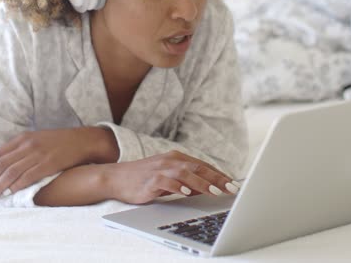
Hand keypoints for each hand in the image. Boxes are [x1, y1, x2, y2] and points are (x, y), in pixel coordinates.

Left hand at [0, 127, 114, 199]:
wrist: (83, 140)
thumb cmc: (59, 141)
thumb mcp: (37, 138)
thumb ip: (21, 147)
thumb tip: (3, 162)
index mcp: (24, 137)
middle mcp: (28, 144)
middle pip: (1, 164)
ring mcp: (38, 154)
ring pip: (11, 172)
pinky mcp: (48, 164)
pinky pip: (27, 177)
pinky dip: (15, 186)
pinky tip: (9, 193)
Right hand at [108, 150, 240, 204]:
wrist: (117, 177)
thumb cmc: (144, 178)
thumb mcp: (168, 177)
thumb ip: (186, 181)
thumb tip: (207, 188)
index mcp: (176, 158)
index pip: (202, 166)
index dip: (219, 174)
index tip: (233, 184)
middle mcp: (170, 160)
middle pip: (197, 167)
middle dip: (216, 178)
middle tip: (231, 188)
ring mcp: (160, 169)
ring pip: (185, 174)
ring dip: (201, 183)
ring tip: (215, 192)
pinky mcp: (150, 179)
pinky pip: (167, 182)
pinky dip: (177, 187)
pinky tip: (186, 193)